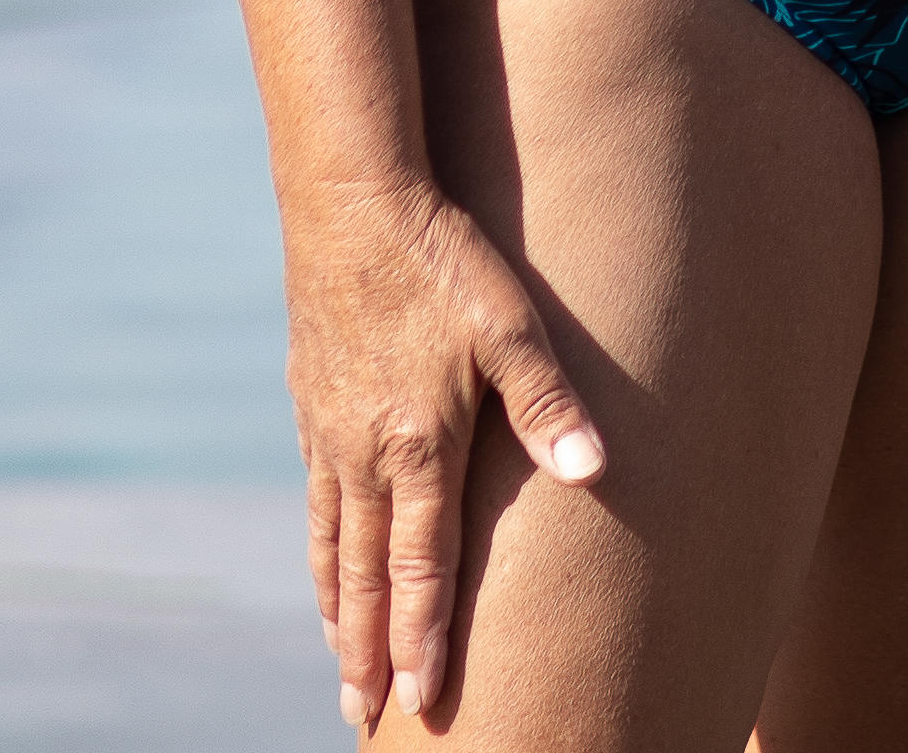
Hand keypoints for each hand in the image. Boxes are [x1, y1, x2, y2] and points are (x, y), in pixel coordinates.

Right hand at [282, 177, 602, 733]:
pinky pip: (314, 504)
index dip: (423, 639)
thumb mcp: (511, 325)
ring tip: (344, 664)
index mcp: (417, 446)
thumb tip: (596, 471)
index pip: (422, 568)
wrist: (353, 206)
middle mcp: (364, 456)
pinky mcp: (311, 408)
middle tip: (362, 718)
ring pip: (332, 548)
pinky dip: (320, 553)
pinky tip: (326, 565)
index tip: (422, 703)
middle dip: (369, 653)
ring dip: (339, 613)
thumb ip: (549, 404)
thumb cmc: (445, 262)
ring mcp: (329, 435)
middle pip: (366, 578)